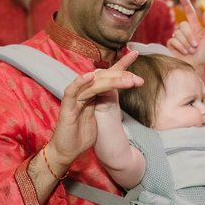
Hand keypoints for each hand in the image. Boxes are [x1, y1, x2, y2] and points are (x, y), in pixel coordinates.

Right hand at [47, 51, 141, 169]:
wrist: (66, 152)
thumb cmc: (81, 137)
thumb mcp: (100, 119)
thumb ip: (106, 105)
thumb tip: (116, 95)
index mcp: (92, 95)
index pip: (108, 76)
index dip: (121, 64)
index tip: (135, 52)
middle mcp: (84, 93)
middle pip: (102, 77)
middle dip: (121, 75)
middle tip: (138, 79)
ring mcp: (75, 99)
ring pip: (92, 84)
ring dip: (110, 81)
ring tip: (128, 81)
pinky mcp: (66, 108)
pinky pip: (72, 92)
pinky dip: (80, 82)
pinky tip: (91, 76)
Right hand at [167, 0, 204, 70]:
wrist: (195, 67)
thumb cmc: (203, 55)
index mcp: (195, 27)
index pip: (189, 12)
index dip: (186, 3)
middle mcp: (185, 31)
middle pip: (183, 25)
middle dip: (190, 36)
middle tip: (195, 46)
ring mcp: (177, 37)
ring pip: (178, 33)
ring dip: (186, 43)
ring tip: (190, 51)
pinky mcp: (171, 44)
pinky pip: (173, 40)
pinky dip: (180, 47)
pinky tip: (184, 53)